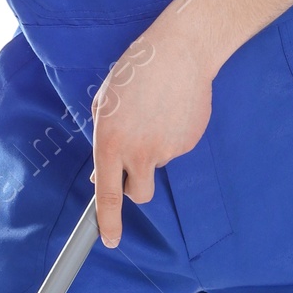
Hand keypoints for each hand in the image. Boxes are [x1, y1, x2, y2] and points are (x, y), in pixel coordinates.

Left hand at [90, 24, 213, 247]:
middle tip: (135, 162)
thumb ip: (103, 139)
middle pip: (139, 194)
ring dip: (154, 149)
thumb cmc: (136, 72)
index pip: (108, 196)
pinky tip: (171, 110)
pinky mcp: (189, 142)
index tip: (109, 240)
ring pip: (158, 164)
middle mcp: (139, 152)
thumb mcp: (104, 103)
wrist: (180, 52)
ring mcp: (168, 150)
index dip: (108, 223)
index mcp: (110, 142)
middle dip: (135, 187)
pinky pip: (176, 148)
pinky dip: (172, 135)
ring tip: (154, 114)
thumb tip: (104, 172)